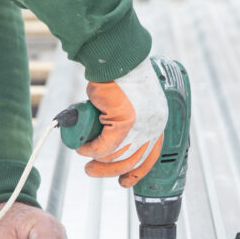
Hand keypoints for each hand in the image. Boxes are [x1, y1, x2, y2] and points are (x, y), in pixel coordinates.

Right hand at [76, 58, 167, 187]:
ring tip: (84, 158)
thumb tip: (106, 135)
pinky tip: (81, 147)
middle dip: (110, 170)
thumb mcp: (129, 101)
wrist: (117, 57)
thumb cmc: (120, 74)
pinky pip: (104, 146)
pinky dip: (90, 150)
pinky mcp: (125, 123)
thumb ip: (123, 120)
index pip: (151, 155)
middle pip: (133, 160)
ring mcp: (140, 126)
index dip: (136, 171)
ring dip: (97, 161)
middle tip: (92, 171)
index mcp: (157, 121)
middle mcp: (153, 126)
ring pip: (116, 155)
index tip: (124, 181)